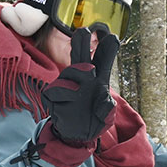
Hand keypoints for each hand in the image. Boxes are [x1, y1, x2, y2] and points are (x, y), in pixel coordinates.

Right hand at [41, 28, 117, 144]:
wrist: (76, 135)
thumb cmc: (93, 120)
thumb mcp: (105, 117)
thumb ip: (107, 109)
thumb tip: (105, 100)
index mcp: (98, 77)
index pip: (103, 57)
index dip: (107, 47)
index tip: (112, 37)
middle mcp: (82, 76)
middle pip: (81, 53)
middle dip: (81, 40)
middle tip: (84, 31)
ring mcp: (66, 84)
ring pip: (71, 70)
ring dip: (79, 70)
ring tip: (90, 74)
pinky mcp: (53, 95)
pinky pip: (56, 88)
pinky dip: (65, 91)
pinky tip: (74, 95)